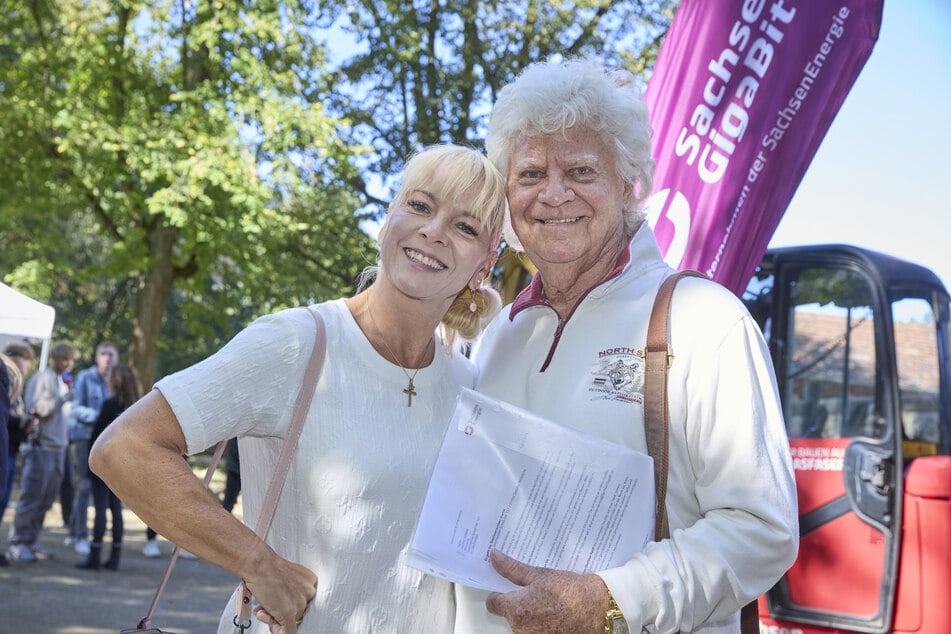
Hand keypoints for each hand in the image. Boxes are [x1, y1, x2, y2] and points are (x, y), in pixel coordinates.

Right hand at [244, 560, 316, 632]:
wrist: (259, 564)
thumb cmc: (267, 567)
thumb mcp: (285, 577)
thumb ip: (289, 591)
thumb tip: (282, 606)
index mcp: (309, 581)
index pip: (301, 601)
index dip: (286, 604)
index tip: (277, 601)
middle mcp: (308, 592)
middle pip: (296, 612)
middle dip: (279, 612)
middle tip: (266, 606)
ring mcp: (299, 603)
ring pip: (289, 622)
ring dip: (272, 618)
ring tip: (263, 607)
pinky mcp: (289, 613)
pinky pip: (288, 632)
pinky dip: (279, 632)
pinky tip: (274, 626)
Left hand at [485, 550, 609, 633]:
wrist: (600, 610)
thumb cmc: (572, 592)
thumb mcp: (540, 574)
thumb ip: (512, 569)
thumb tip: (495, 558)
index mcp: (516, 610)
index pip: (493, 603)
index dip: (500, 593)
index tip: (509, 588)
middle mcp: (521, 629)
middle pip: (509, 615)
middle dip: (519, 604)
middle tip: (536, 592)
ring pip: (523, 624)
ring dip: (531, 615)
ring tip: (549, 603)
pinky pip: (535, 632)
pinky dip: (542, 625)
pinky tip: (555, 614)